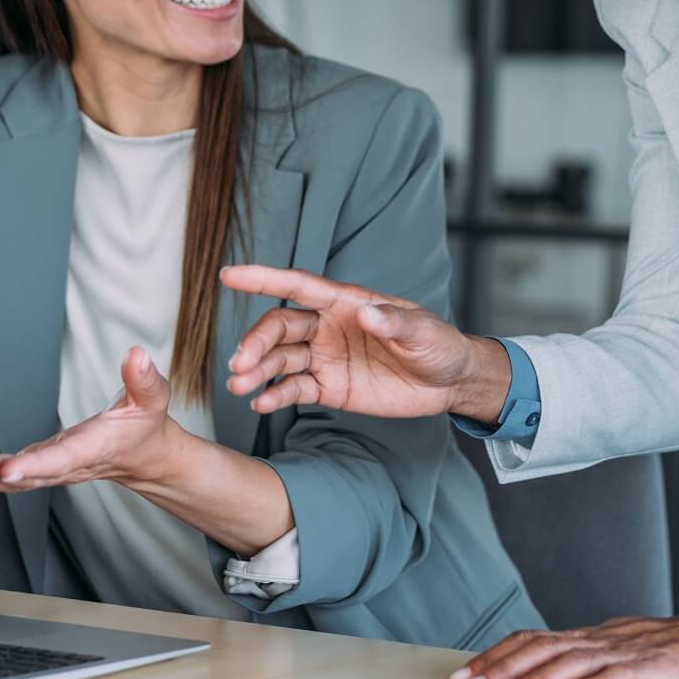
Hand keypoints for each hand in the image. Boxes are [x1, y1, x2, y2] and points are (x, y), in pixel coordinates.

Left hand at [0, 347, 180, 494]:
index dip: (35, 464)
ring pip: (20, 479)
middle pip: (31, 472)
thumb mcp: (152, 398)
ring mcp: (57, 469)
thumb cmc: (145, 427)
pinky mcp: (47, 468)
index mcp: (95, 447)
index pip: (64, 458)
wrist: (145, 457)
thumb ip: (143, 379)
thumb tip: (135, 355)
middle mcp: (72, 464)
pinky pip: (16, 480)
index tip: (9, 468)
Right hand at [220, 265, 504, 420]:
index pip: (298, 286)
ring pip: (280, 360)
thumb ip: (394, 322)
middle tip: (241, 364)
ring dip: (257, 371)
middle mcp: (327, 327)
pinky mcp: (329, 387)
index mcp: (346, 303)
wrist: (449, 383)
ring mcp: (326, 358)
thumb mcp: (423, 331)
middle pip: (280, 327)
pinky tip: (261, 403)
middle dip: (256, 342)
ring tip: (239, 387)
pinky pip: (295, 389)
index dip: (263, 278)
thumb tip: (367, 313)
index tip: (229, 275)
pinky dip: (275, 395)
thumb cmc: (438, 344)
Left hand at [448, 582, 678, 678]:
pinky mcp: (653, 669)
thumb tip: (540, 674)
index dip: (496, 657)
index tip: (463, 676)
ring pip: (572, 664)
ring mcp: (626, 652)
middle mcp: (600, 640)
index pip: (531, 641)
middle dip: (500, 671)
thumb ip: (582, 661)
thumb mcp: (616, 653)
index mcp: (588, 638)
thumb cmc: (670, 650)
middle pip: (541, 650)